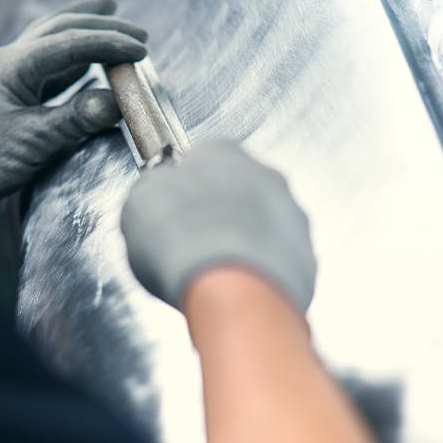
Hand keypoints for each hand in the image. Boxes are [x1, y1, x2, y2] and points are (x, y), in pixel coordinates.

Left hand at [0, 0, 146, 219]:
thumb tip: (117, 102)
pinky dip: (71, 55)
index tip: (142, 51)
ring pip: (51, 39)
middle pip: (61, 30)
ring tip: (110, 15)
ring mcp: (7, 74)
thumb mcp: (34, 143)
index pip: (71, 44)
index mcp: (13, 66)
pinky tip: (85, 58)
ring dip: (83, 29)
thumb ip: (75, 119)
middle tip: (137, 32)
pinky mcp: (8, 91)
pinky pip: (46, 63)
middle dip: (101, 26)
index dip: (110, 45)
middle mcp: (9, 61)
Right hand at [120, 140, 316, 312]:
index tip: (169, 203)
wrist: (229, 290)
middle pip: (235, 188)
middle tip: (188, 239)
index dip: (182, 184)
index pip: (200, 155)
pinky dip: (259, 268)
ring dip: (240, 239)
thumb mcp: (138, 205)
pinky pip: (277, 256)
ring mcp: (289, 214)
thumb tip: (154, 188)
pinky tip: (234, 284)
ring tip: (211, 268)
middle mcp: (263, 175)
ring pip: (260, 222)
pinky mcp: (304, 254)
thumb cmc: (184, 245)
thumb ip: (152, 187)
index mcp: (221, 151)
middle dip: (216, 211)